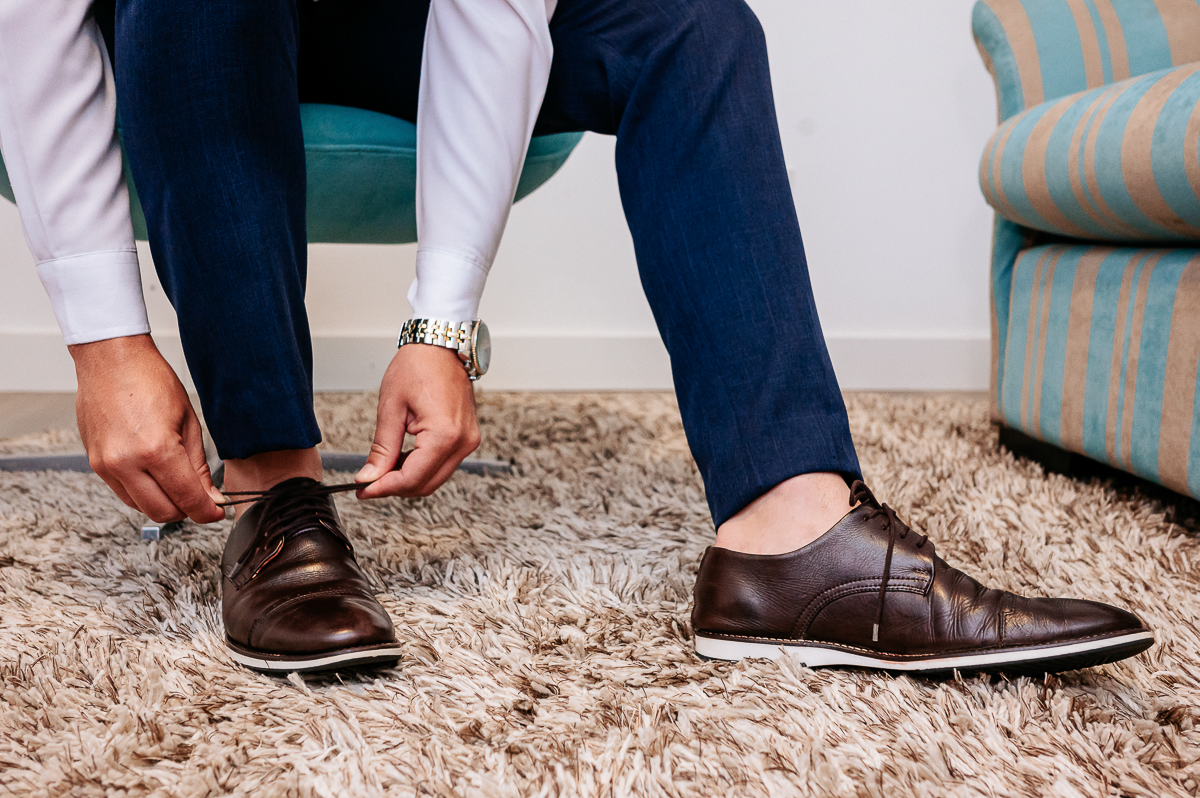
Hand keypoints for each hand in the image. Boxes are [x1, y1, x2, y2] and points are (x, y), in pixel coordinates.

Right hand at [70, 335, 224, 523]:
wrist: (111, 360)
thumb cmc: (150, 380)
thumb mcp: (188, 422)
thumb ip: (198, 465)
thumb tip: (210, 496)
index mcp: (156, 450)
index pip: (187, 498)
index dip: (206, 511)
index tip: (216, 512)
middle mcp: (127, 462)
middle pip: (163, 512)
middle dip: (187, 510)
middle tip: (201, 498)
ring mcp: (106, 465)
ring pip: (141, 507)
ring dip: (164, 503)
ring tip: (178, 483)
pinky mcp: (95, 463)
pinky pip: (123, 493)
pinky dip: (143, 493)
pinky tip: (156, 475)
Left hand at [355, 344, 479, 498]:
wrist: (441, 346)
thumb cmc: (417, 366)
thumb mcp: (391, 408)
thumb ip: (382, 448)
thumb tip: (369, 478)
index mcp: (444, 435)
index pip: (411, 478)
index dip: (384, 488)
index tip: (363, 489)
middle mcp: (462, 443)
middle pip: (426, 485)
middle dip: (395, 487)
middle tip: (368, 482)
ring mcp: (468, 441)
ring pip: (435, 478)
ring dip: (408, 478)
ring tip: (382, 468)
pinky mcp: (467, 438)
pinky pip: (443, 464)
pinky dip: (421, 467)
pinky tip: (402, 458)